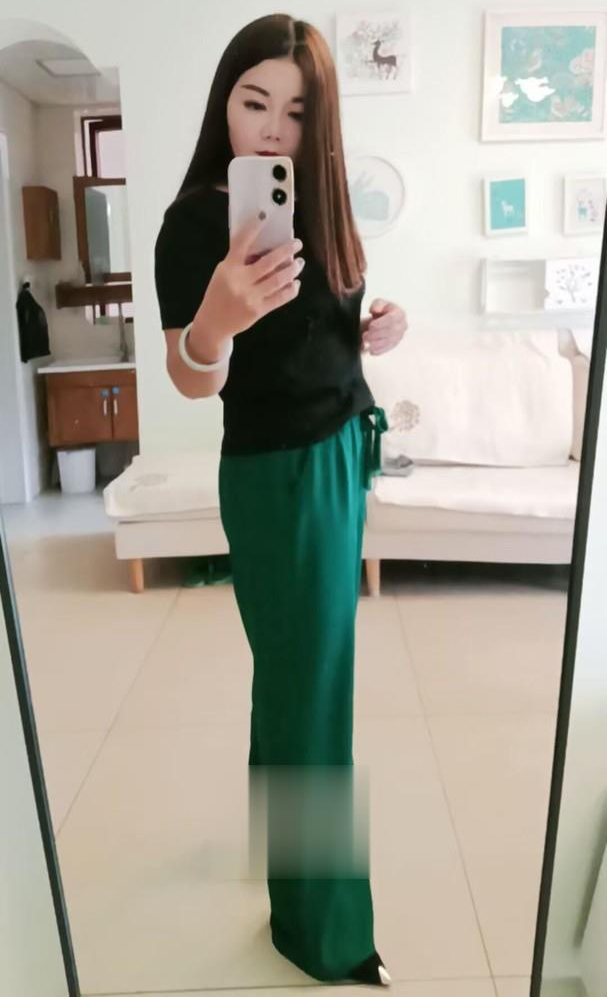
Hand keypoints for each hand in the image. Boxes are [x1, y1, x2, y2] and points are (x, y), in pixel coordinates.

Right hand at [196, 216, 304, 340]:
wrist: (213, 323)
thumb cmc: (219, 294)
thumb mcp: (223, 273)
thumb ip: (239, 261)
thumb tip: (263, 247)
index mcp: (229, 268)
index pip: (241, 244)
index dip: (253, 229)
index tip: (264, 217)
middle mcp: (240, 281)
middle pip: (268, 262)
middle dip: (286, 250)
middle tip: (297, 243)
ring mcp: (250, 297)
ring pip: (278, 280)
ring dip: (292, 269)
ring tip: (299, 262)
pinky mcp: (258, 310)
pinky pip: (279, 298)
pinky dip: (290, 290)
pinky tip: (295, 283)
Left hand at [360, 298, 407, 354]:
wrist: (381, 321)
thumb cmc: (380, 311)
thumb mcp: (378, 303)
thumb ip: (377, 304)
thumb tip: (374, 310)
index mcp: (399, 313)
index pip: (391, 319)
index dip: (380, 323)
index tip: (370, 326)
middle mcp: (402, 325)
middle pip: (390, 331)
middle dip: (376, 334)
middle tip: (365, 335)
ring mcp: (399, 336)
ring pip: (388, 342)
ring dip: (375, 343)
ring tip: (366, 342)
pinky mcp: (394, 345)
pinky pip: (386, 349)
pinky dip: (378, 350)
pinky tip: (370, 350)